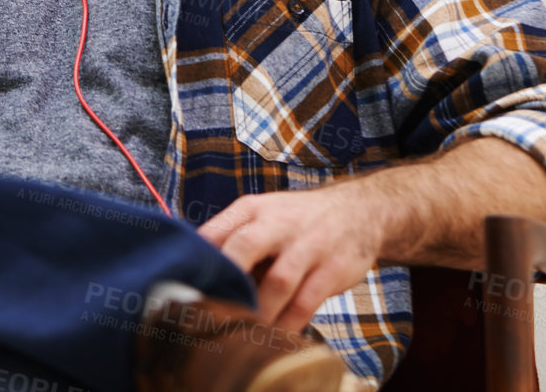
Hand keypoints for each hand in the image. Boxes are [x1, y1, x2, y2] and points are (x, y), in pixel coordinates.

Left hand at [197, 182, 384, 333]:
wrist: (359, 211)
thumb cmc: (296, 221)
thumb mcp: (262, 215)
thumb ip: (231, 240)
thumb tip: (191, 278)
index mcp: (252, 209)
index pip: (215, 232)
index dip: (196, 265)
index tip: (186, 294)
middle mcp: (278, 222)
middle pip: (244, 247)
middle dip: (227, 283)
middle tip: (212, 315)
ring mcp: (308, 244)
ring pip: (278, 281)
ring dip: (259, 311)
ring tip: (244, 332)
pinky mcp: (332, 268)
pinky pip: (306, 302)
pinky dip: (287, 324)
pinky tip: (275, 335)